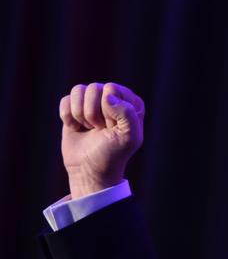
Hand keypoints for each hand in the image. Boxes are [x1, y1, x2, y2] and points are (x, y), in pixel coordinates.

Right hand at [59, 82, 144, 197]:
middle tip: (100, 129)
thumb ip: (127, 114)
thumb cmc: (113, 154)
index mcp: (132, 103)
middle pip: (94, 88)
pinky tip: (77, 128)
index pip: (112, 89)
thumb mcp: (129, 138)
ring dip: (80, 114)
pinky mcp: (75, 108)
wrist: (91, 170)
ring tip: (90, 128)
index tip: (112, 127)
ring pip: (78, 90)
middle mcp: (114, 98)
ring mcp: (94, 102)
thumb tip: (107, 96)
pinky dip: (68, 117)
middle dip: (93, 113)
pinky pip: (65, 100)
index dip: (109, 110)